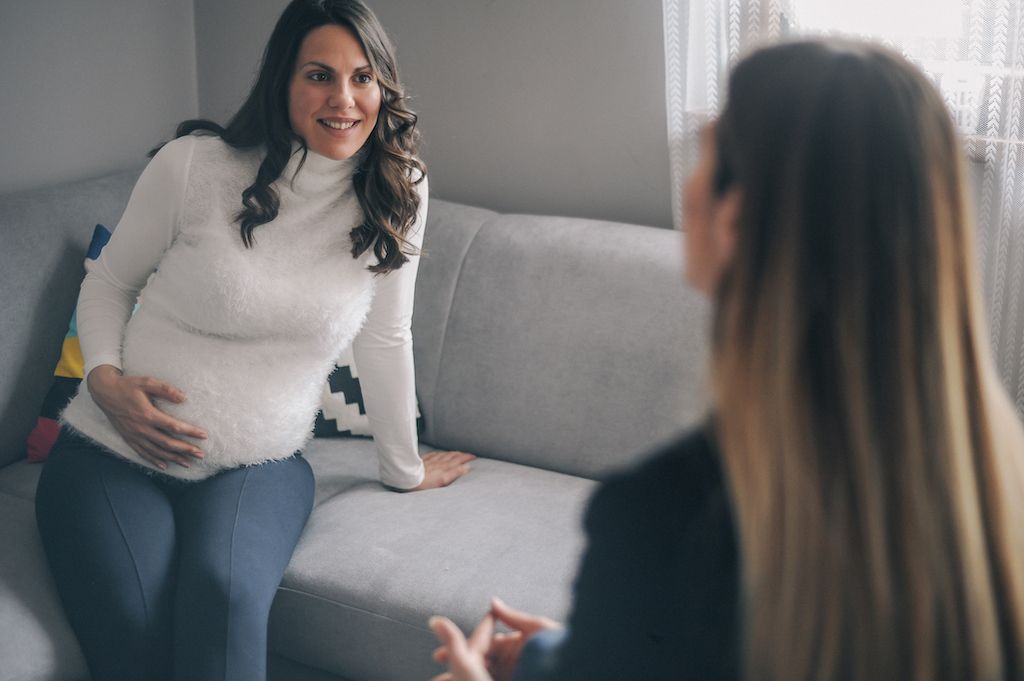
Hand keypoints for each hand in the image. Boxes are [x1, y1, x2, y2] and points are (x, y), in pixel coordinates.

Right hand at [86, 364, 206, 469]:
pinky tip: (165, 466)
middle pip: (167, 443)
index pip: (174, 426)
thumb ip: (166, 389)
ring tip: (188, 463)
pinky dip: (154, 460)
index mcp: (147, 414)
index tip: (204, 435)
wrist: (104, 392)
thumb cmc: (128, 385)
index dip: (190, 432)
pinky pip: (143, 453)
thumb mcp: (147, 382)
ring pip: (157, 451)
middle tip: (201, 454)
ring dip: (173, 458)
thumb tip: (184, 398)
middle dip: (186, 450)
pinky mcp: (128, 438)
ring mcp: (134, 435)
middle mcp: (141, 428)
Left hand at [411, 450, 475, 490]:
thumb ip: (455, 473)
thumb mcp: (442, 481)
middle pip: (452, 456)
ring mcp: (431, 461)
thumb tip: (466, 467)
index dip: (467, 458)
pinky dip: (440, 453)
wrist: (407, 479)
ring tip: (457, 452)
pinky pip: (434, 454)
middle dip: (462, 454)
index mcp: (445, 468)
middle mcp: (439, 463)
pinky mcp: (423, 461)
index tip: (473, 456)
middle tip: (468, 454)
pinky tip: (440, 453)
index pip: (458, 460)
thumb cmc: (424, 484)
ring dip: (453, 453)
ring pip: (444, 454)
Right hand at [432, 598, 562, 680]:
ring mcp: (514, 675)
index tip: (439, 655)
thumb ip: (513, 617)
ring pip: (484, 677)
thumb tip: (493, 601)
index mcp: (516, 646)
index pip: (482, 647)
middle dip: (458, 669)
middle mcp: (514, 663)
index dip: (461, 649)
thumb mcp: (538, 628)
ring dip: (464, 678)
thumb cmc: (563, 647)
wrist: (578, 668)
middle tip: (438, 677)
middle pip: (479, 665)